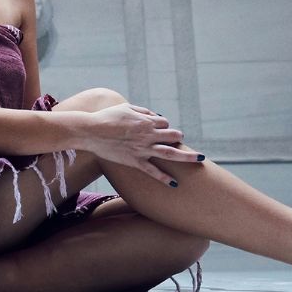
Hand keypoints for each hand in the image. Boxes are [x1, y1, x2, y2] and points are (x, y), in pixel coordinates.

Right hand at [84, 103, 198, 185]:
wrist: (91, 131)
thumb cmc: (107, 117)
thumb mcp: (126, 108)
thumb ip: (143, 111)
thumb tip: (155, 116)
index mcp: (146, 121)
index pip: (165, 123)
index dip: (164, 125)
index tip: (160, 128)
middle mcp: (147, 135)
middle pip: (172, 136)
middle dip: (178, 137)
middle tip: (179, 140)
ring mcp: (142, 150)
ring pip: (169, 153)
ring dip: (187, 156)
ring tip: (200, 159)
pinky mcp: (134, 161)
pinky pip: (152, 171)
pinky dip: (164, 177)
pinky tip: (174, 183)